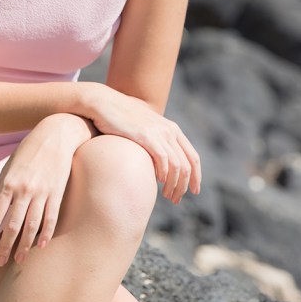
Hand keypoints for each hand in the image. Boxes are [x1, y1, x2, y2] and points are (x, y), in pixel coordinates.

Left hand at [0, 114, 92, 265]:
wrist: (55, 135)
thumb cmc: (28, 150)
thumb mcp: (7, 166)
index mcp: (9, 183)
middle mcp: (24, 190)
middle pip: (13, 225)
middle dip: (5, 246)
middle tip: (0, 262)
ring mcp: (41, 192)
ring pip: (32, 225)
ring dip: (24, 245)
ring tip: (19, 260)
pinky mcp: (57, 193)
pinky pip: (51, 218)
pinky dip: (46, 234)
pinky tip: (41, 246)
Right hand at [84, 84, 200, 203]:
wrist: (104, 102)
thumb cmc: (119, 118)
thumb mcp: (142, 129)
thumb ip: (153, 142)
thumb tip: (156, 164)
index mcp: (172, 129)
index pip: (193, 157)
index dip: (196, 176)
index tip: (194, 191)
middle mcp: (169, 130)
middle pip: (187, 165)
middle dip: (184, 185)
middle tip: (175, 199)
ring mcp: (159, 132)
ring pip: (177, 166)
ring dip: (174, 185)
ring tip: (167, 196)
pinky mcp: (146, 135)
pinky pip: (163, 159)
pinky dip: (163, 174)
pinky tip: (158, 182)